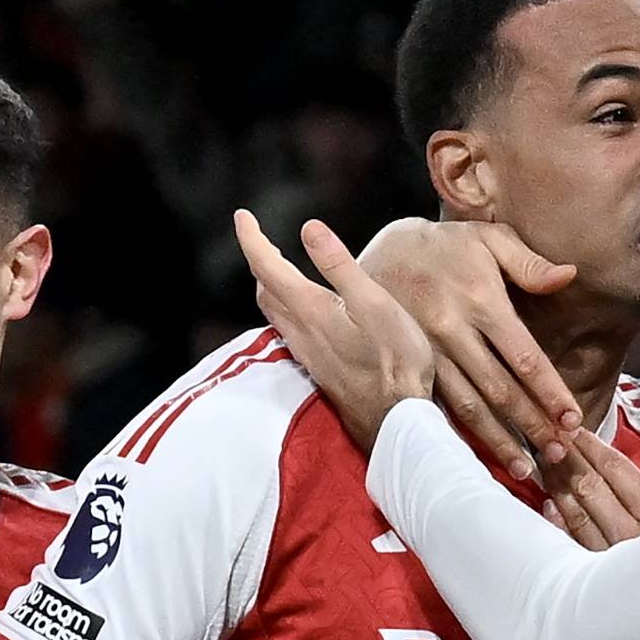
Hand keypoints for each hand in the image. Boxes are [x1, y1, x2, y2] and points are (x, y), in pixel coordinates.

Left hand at [236, 210, 433, 452]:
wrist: (397, 422)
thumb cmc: (396, 363)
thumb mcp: (375, 304)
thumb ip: (340, 266)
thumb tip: (309, 229)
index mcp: (311, 310)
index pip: (267, 267)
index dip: (251, 238)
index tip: (242, 217)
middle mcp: (301, 332)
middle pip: (265, 291)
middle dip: (259, 260)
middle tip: (260, 237)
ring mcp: (308, 354)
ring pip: (273, 313)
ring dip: (269, 286)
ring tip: (276, 267)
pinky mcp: (319, 370)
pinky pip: (287, 331)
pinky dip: (284, 309)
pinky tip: (300, 311)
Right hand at [357, 219, 580, 478]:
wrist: (383, 250)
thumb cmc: (445, 246)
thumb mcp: (486, 238)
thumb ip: (528, 262)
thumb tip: (569, 275)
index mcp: (480, 300)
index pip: (524, 357)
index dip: (550, 392)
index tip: (573, 420)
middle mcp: (453, 331)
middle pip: (500, 389)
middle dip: (531, 426)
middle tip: (560, 455)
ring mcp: (428, 352)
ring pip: (468, 406)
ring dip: (498, 441)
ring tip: (525, 469)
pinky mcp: (409, 366)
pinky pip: (437, 407)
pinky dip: (459, 436)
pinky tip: (476, 459)